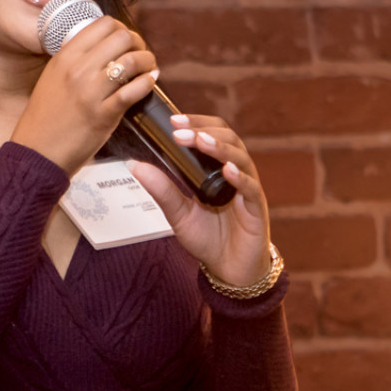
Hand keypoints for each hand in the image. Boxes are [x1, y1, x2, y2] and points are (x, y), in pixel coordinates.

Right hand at [12, 16, 157, 175]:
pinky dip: (147, 83)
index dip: (123, 28)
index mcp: (65, 57)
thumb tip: (101, 47)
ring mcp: (91, 92)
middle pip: (123, 37)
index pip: (104, 24)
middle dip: (138, 43)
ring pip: (132, 60)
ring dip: (147, 62)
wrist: (37, 152)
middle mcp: (78, 69)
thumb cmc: (45, 118)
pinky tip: (149, 83)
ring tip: (149, 69)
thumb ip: (73, 60)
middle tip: (141, 55)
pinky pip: (134, 90)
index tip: (127, 41)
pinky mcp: (103, 115)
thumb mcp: (52, 78)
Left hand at [128, 113, 271, 287]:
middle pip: (228, 138)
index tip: (174, 120)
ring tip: (202, 141)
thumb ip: (161, 189)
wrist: (229, 270)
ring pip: (240, 157)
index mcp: (216, 169)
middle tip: (181, 130)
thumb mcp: (178, 213)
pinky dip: (239, 177)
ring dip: (220, 147)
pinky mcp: (256, 207)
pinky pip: (250, 187)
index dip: (196, 123)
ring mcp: (247, 188)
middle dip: (204, 130)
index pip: (211, 134)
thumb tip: (134, 165)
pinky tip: (226, 170)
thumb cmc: (208, 238)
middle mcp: (235, 172)